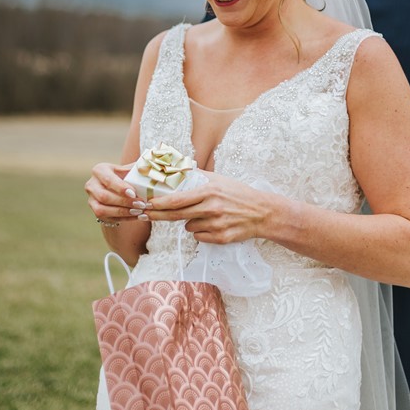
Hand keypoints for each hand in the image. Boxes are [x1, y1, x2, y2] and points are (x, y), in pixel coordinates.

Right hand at [84, 162, 149, 224]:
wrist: (115, 186)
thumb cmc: (124, 175)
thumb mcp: (127, 169)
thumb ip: (136, 169)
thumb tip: (148, 168)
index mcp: (99, 170)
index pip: (108, 180)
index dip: (120, 188)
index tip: (134, 193)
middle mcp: (91, 185)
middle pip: (104, 197)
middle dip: (124, 202)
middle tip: (140, 204)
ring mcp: (91, 200)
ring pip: (102, 210)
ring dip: (122, 212)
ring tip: (138, 211)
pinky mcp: (96, 211)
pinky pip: (107, 218)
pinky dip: (123, 218)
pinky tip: (136, 216)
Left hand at [142, 172, 274, 243]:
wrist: (262, 212)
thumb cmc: (238, 194)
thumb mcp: (219, 180)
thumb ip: (197, 177)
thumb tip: (176, 171)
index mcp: (209, 191)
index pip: (178, 199)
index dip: (160, 203)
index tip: (147, 204)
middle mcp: (211, 208)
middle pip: (177, 216)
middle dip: (159, 215)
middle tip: (147, 215)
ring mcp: (216, 224)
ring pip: (188, 227)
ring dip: (190, 222)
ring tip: (205, 215)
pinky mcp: (221, 238)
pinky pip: (199, 237)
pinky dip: (201, 232)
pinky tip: (213, 224)